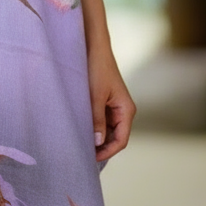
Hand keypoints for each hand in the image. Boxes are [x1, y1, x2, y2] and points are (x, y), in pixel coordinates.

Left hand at [87, 43, 135, 162]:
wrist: (93, 46)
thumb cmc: (97, 68)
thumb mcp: (95, 96)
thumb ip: (97, 120)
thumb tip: (97, 143)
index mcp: (126, 110)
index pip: (121, 140)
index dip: (107, 152)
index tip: (90, 158)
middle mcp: (123, 111)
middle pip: (114, 138)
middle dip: (100, 147)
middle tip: (81, 154)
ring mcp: (114, 107)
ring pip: (106, 130)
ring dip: (95, 138)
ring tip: (78, 144)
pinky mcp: (105, 102)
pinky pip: (100, 121)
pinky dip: (92, 127)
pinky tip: (80, 131)